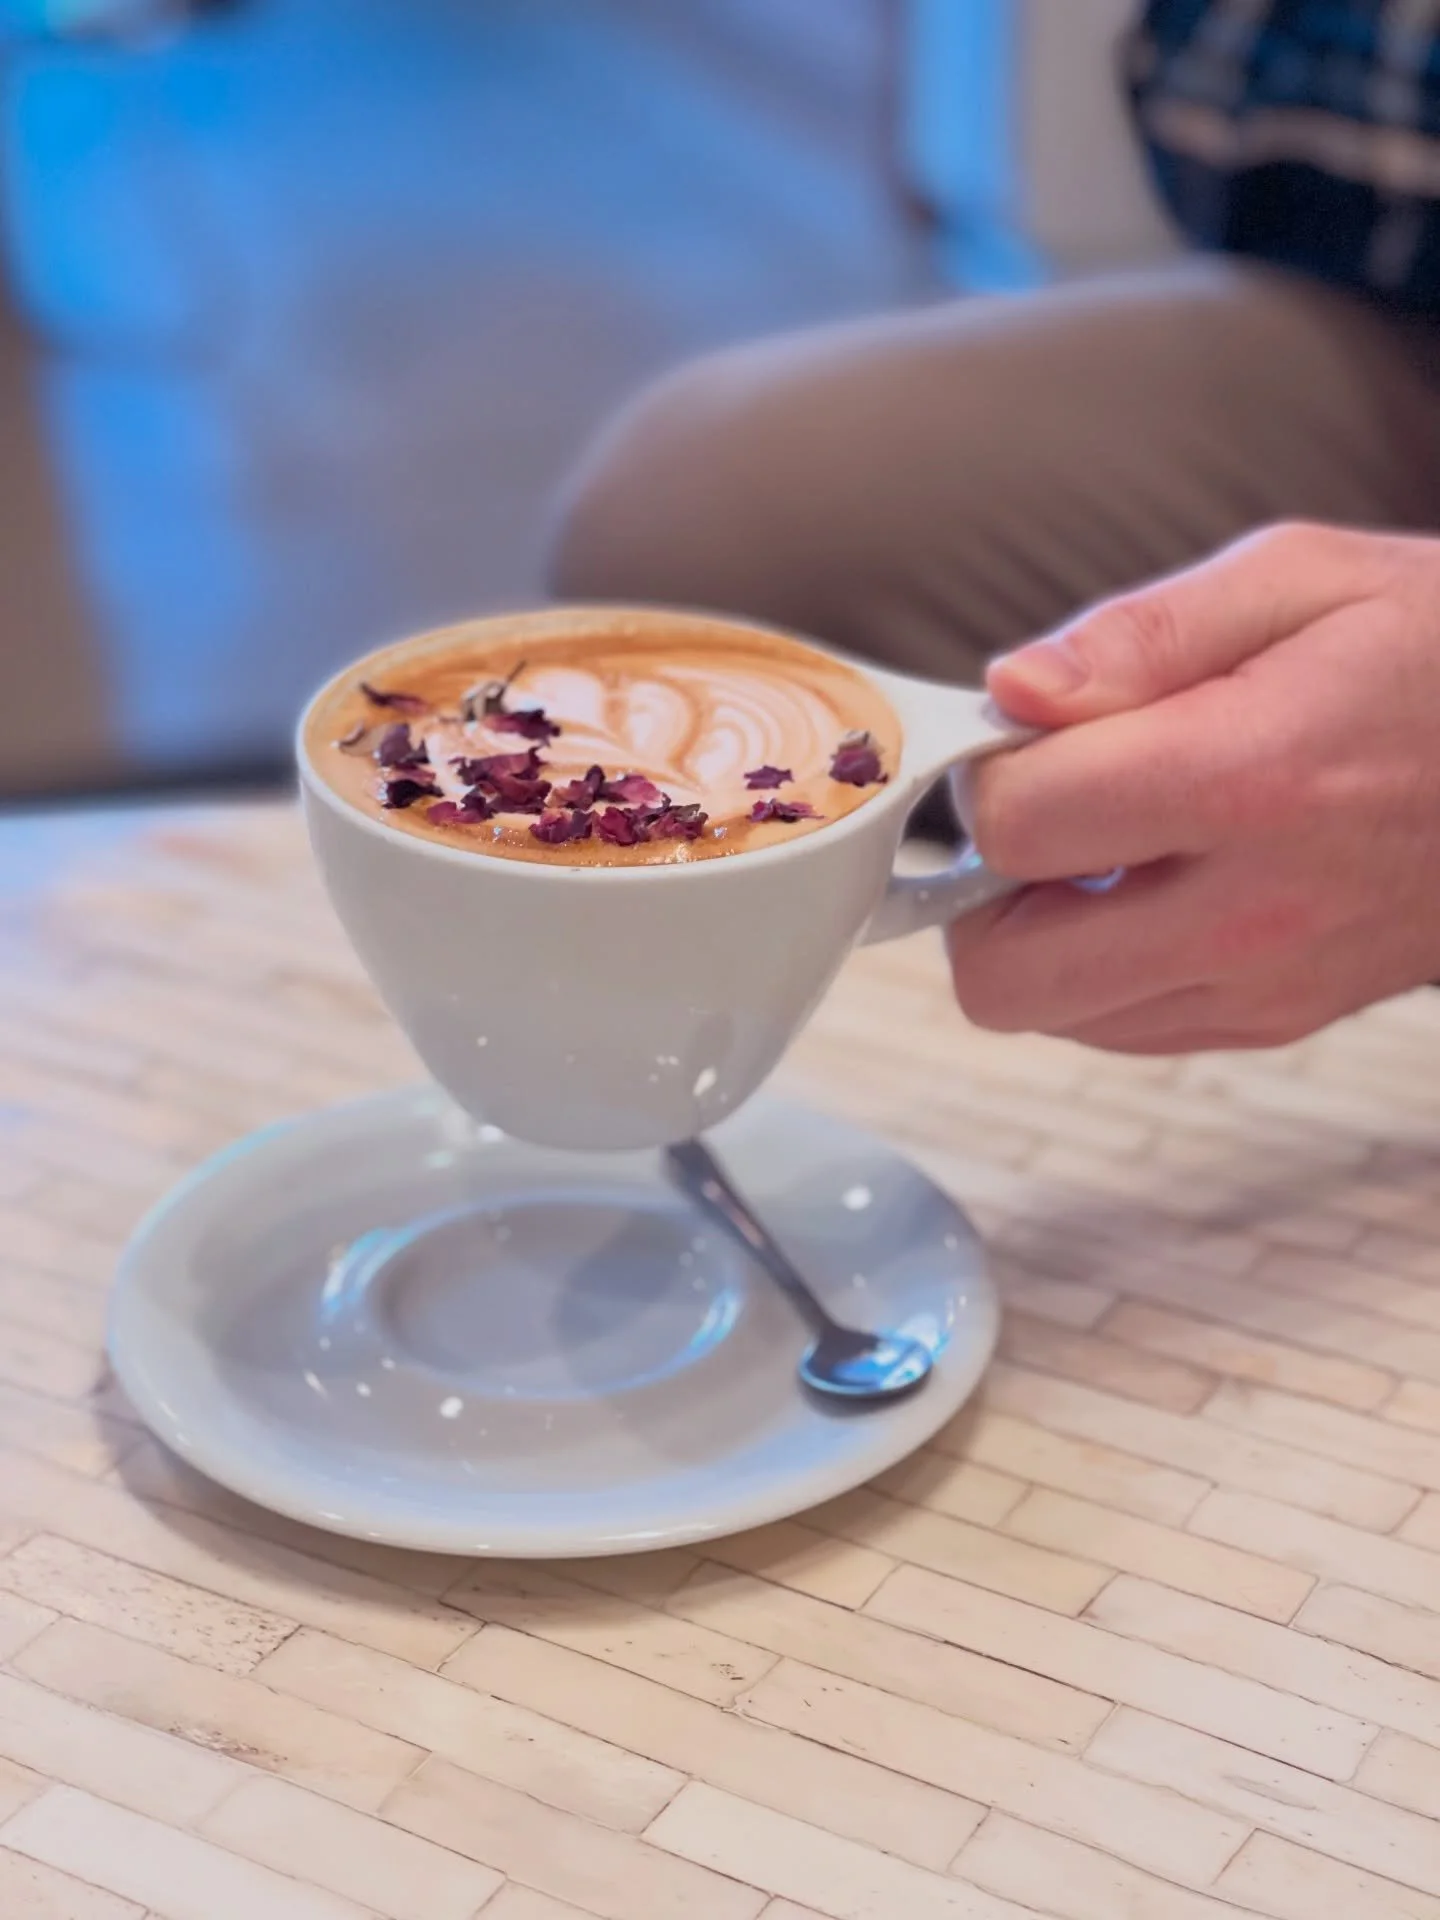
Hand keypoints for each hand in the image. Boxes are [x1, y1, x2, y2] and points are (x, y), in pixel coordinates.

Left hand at [948, 522, 1439, 1052]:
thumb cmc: (1439, 657)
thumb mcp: (1302, 580)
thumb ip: (1139, 635)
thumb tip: (1011, 691)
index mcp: (1250, 778)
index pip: (1020, 826)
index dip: (987, 776)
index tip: (1016, 741)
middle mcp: (1253, 910)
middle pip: (1008, 975)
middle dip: (980, 893)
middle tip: (1031, 818)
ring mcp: (1266, 984)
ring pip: (1053, 1016)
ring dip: (1037, 936)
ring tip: (1099, 847)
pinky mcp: (1278, 1019)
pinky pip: (1120, 1029)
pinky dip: (1097, 970)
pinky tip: (1147, 889)